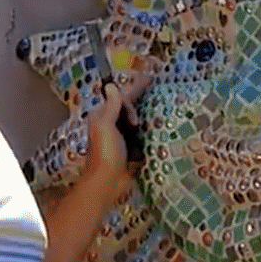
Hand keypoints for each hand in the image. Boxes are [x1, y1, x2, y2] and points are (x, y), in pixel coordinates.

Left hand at [83, 75, 150, 197]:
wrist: (107, 183)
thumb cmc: (105, 153)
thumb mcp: (106, 126)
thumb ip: (110, 107)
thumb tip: (111, 86)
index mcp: (102, 117)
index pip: (120, 98)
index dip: (134, 88)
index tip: (148, 79)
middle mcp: (110, 126)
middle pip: (127, 108)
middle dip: (140, 101)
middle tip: (154, 93)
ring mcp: (120, 139)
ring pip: (134, 122)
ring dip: (145, 116)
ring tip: (159, 109)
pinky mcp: (129, 151)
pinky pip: (140, 137)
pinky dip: (148, 133)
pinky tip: (158, 129)